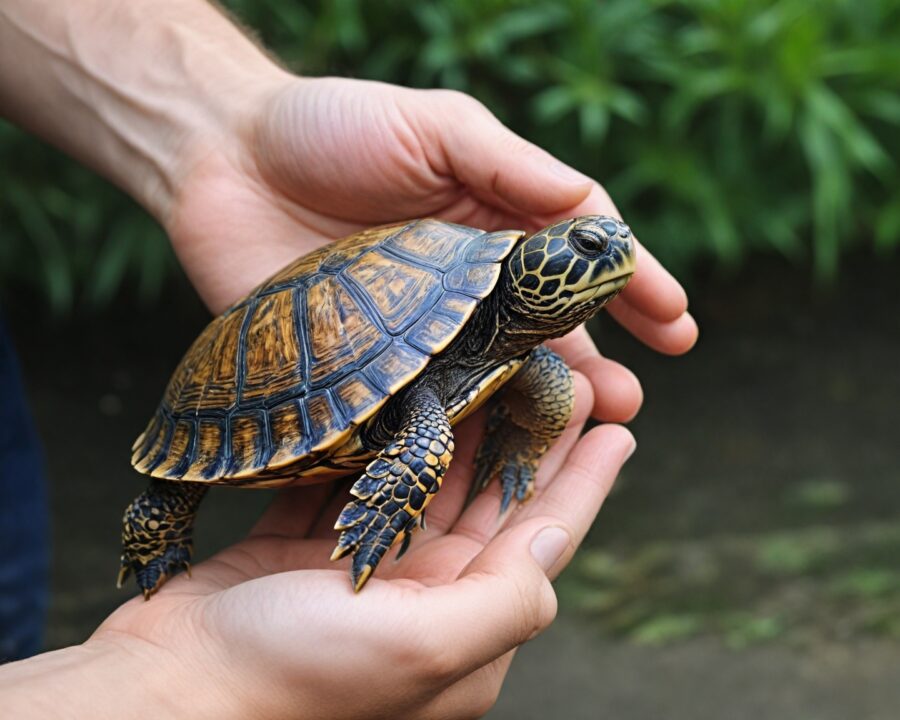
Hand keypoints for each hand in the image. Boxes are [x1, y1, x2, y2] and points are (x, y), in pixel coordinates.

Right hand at [86, 378, 633, 719]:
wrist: (171, 688)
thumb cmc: (295, 675)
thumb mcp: (423, 646)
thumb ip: (505, 596)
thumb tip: (560, 539)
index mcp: (463, 628)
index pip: (542, 540)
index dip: (584, 482)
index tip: (620, 426)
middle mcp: (424, 598)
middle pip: (494, 504)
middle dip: (530, 443)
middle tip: (563, 382)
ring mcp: (366, 570)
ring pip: (432, 486)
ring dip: (465, 431)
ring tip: (494, 374)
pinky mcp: (310, 546)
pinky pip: (363, 484)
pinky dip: (386, 444)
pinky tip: (406, 402)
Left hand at [169, 77, 697, 426]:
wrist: (221, 157)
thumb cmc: (328, 128)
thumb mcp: (430, 125)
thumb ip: (506, 163)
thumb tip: (591, 202)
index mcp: (487, 224)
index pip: (573, 260)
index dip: (631, 286)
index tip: (677, 319)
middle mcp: (462, 285)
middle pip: (542, 331)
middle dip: (595, 363)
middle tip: (631, 400)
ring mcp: (416, 331)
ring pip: (492, 375)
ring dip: (540, 403)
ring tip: (586, 426)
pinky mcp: (365, 365)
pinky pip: (422, 401)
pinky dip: (463, 425)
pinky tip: (490, 446)